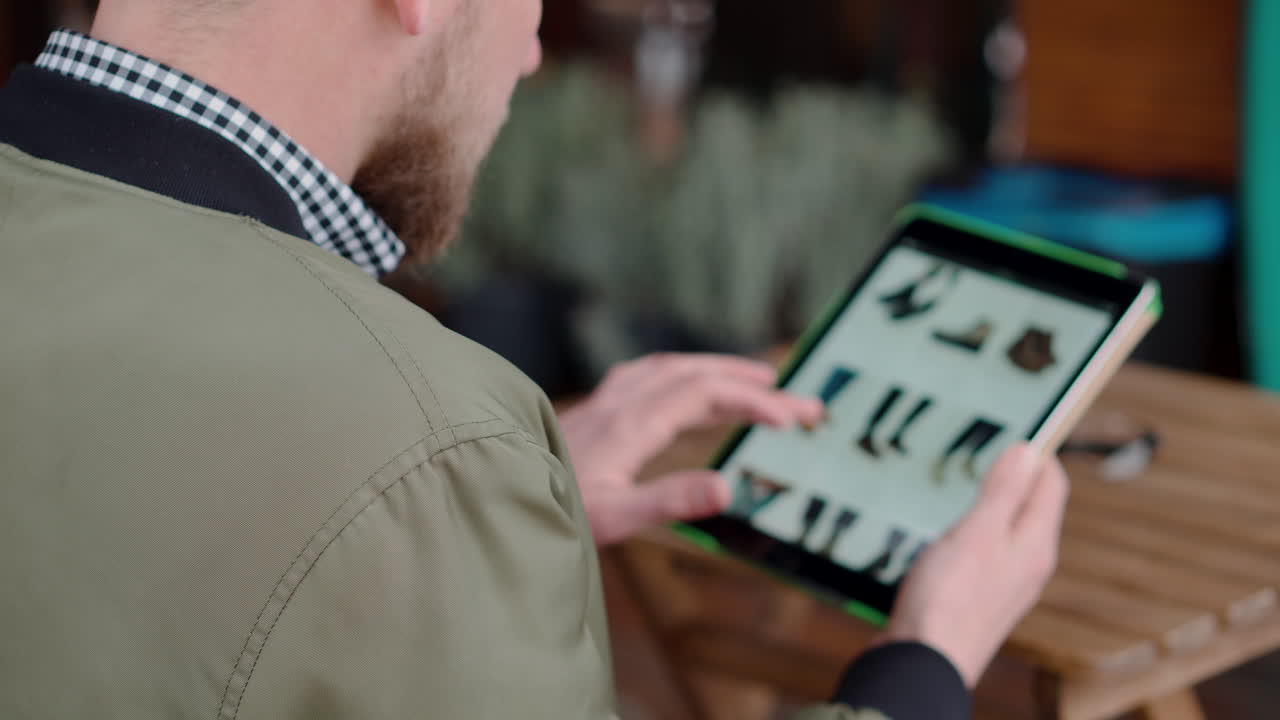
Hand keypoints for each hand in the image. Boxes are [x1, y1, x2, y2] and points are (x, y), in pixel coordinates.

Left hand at [559, 353, 823, 545]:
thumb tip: (728, 485)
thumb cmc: (548, 509)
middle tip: (802, 402)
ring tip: (760, 381)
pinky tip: (684, 383)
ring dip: (721, 369)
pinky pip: (649, 374)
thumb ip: (669, 500)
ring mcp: (604, 402)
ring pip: (672, 368)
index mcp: (630, 424)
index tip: (796, 417)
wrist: (490, 492)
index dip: (755, 400)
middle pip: (697, 373)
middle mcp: (619, 402)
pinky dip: (684, 371)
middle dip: (753, 382)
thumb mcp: (612, 517)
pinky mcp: (593, 409)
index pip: (705, 394)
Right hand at [880, 444, 1068, 686]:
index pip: (1051, 485)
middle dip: (1016, 477)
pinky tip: (951, 535)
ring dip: (994, 505)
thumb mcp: (976, 532)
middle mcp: (1029, 565)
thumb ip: (1003, 491)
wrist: (924, 662)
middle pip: (1033, 507)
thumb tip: (1028, 451)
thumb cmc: (948, 598)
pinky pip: (988, 553)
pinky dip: (976, 532)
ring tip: (968, 486)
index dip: (1038, 453)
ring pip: (1009, 531)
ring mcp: (1005, 585)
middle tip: (988, 452)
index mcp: (1035, 544)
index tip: (1017, 428)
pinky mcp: (979, 599)